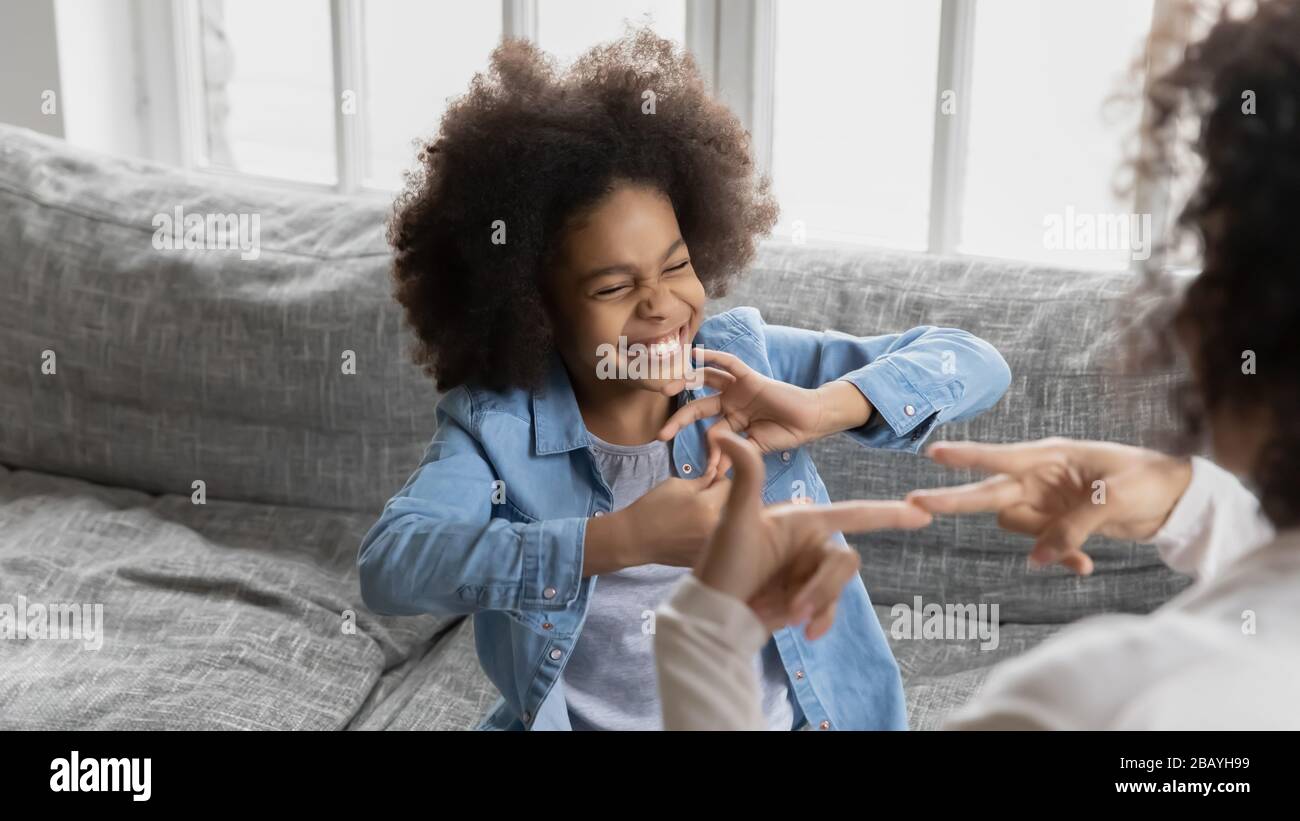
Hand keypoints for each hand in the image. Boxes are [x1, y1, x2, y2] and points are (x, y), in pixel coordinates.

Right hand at [613, 474, 732, 568]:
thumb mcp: (676, 485)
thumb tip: (718, 476)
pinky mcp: (706, 557)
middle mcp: (716, 528)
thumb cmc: (652, 508)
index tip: (709, 481)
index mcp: (709, 506)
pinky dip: (710, 534)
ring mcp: (712, 546)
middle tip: (703, 497)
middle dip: (721, 498)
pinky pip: (717, 541)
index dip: (719, 479)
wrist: (634, 539)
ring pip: (727, 525)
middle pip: (732, 506)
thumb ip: (703, 480)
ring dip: (718, 516)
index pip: (730, 485)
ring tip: (697, 515)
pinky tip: (692, 531)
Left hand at [657, 348, 872, 476]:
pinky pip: (728, 363)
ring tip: (666, 388)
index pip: (708, 433)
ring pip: (705, 381)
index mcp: (731, 421)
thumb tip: (715, 471)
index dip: (706, 452)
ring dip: (685, 382)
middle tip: (661, 434)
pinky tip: (694, 355)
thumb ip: (735, 454)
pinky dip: (711, 357)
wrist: (811, 421)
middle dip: (679, 420)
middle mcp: (730, 403)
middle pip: (697, 408)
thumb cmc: (786, 434)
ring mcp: (738, 389)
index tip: (703, 471)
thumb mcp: (755, 448)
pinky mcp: (749, 377)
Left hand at [697, 432, 931, 637]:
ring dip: (817, 603)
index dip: (888, 513)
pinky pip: (832, 607)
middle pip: (845, 561)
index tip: (923, 512)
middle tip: (793, 609)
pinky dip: (822, 619)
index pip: (853, 513)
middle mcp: (811, 543)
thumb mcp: (735, 520)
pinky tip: (806, 631)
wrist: (714, 614)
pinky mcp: (808, 597)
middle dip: (823, 587)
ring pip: (839, 586)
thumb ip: (745, 477)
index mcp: (802, 520)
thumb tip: (725, 435)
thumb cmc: (721, 564)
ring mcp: (811, 571)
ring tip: (786, 617)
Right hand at [905, 438, 1193, 574]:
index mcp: (1049, 456)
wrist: (1175, 498)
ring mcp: (1046, 501)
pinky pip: (1042, 546)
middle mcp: (1039, 478)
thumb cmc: (1147, 481)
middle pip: (988, 493)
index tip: (932, 453)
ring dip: (1041, 544)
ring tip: (1080, 555)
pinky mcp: (1058, 522)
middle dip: (953, 501)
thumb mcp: (1112, 501)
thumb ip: (1071, 528)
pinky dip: (1062, 558)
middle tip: (913, 504)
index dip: (966, 457)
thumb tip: (1037, 559)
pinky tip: (1086, 567)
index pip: (998, 457)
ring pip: (1016, 527)